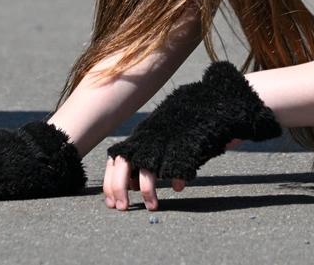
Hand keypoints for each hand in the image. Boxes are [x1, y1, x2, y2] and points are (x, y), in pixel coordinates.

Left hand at [102, 138, 241, 210]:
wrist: (201, 104)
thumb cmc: (177, 129)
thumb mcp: (155, 143)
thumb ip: (141, 162)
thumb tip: (130, 185)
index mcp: (138, 140)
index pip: (115, 161)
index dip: (111, 183)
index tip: (111, 203)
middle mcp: (147, 141)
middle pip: (124, 163)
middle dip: (118, 187)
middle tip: (123, 208)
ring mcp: (164, 141)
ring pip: (148, 167)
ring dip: (147, 189)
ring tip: (152, 206)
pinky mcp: (184, 143)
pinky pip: (177, 163)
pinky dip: (177, 177)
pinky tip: (178, 187)